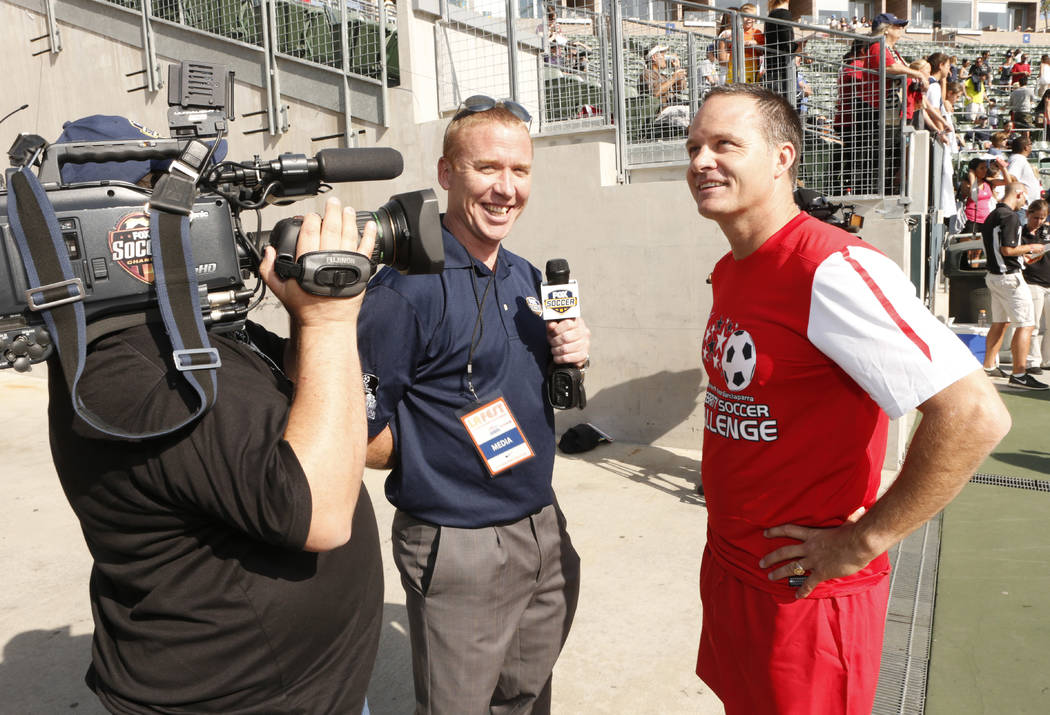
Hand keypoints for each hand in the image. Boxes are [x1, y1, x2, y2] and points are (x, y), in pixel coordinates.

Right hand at [259, 197, 376, 327]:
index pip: (310, 231)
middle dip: (332, 211)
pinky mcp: (360, 270)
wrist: (327, 323)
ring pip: (349, 234)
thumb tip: (268, 252)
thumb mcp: (280, 290)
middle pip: (331, 227)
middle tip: (332, 202)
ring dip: (348, 219)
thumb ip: (269, 269)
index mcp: (308, 261)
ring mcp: (346, 263)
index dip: (311, 219)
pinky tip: (370, 225)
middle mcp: (328, 259)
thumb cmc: (306, 309)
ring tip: (346, 209)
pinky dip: (369, 235)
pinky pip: (367, 248)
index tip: (312, 216)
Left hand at [547, 316, 589, 365]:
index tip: (552, 333)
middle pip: (565, 337)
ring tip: (553, 350)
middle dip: (554, 341)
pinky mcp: (583, 355)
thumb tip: (551, 326)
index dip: (557, 329)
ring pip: (565, 349)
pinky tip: (557, 357)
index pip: (568, 324)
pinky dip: (558, 358)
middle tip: (551, 342)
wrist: (571, 348)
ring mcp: (585, 344)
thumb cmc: (562, 334)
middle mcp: (584, 332)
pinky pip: (567, 358)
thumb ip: (552, 323)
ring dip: (555, 350)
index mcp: (578, 322)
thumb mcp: (556, 326)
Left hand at [758, 507, 873, 598]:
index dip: (775, 531)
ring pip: (791, 567)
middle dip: (771, 558)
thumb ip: (851, 518)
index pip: (789, 530)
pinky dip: (802, 589)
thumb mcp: (849, 522)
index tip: (765, 533)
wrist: (860, 543)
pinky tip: (797, 595)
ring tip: (770, 577)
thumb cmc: (856, 532)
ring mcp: (814, 560)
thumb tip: (861, 510)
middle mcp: (810, 547)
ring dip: (779, 573)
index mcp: (813, 534)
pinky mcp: (822, 572)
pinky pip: (809, 582)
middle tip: (761, 563)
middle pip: (785, 552)